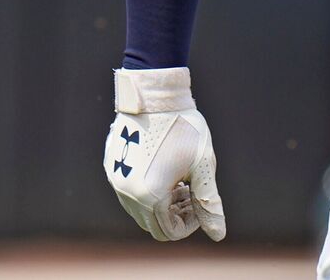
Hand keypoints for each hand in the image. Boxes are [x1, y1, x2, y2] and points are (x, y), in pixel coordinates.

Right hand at [104, 67, 226, 241]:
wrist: (155, 96)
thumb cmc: (184, 129)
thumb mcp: (202, 165)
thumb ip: (208, 202)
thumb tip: (218, 234)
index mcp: (151, 196)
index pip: (169, 232)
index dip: (190, 223)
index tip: (199, 200)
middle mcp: (128, 195)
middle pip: (153, 224)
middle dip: (175, 214)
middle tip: (191, 190)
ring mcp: (116, 182)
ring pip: (140, 210)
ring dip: (162, 203)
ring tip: (180, 179)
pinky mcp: (111, 168)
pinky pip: (129, 192)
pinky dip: (147, 190)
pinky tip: (164, 168)